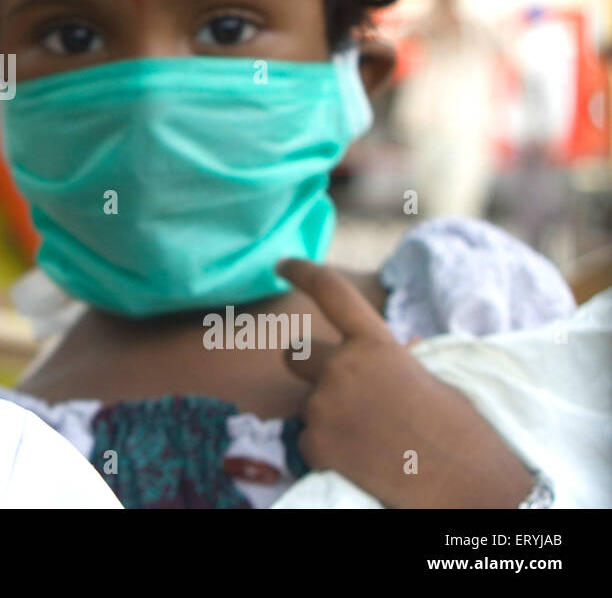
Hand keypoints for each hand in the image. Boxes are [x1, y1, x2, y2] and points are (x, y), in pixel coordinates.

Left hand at [278, 258, 534, 508]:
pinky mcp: (316, 444)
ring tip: (373, 438)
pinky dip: (330, 451)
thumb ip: (387, 360)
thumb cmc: (456, 429)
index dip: (303, 272)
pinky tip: (364, 461)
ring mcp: (325, 406)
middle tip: (338, 391)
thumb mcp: (424, 377)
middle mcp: (343, 368)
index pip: (331, 293)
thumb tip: (388, 348)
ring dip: (328, 417)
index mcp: (376, 344)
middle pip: (294, 354)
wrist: (466, 484)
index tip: (281, 263)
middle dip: (308, 369)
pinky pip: (310, 441)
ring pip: (308, 405)